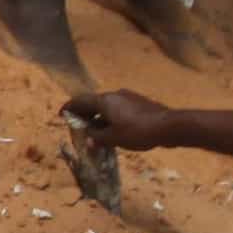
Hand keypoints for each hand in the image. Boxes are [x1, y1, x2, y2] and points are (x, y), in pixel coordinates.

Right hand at [61, 89, 177, 154]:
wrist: (169, 126)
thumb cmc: (138, 131)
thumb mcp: (113, 138)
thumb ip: (97, 137)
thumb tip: (88, 138)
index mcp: (104, 101)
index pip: (80, 101)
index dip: (69, 108)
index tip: (62, 114)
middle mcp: (115, 94)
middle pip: (93, 102)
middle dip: (84, 113)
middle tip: (79, 125)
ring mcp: (128, 97)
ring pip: (107, 105)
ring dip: (98, 115)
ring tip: (96, 129)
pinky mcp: (139, 103)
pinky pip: (118, 107)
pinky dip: (111, 116)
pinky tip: (115, 128)